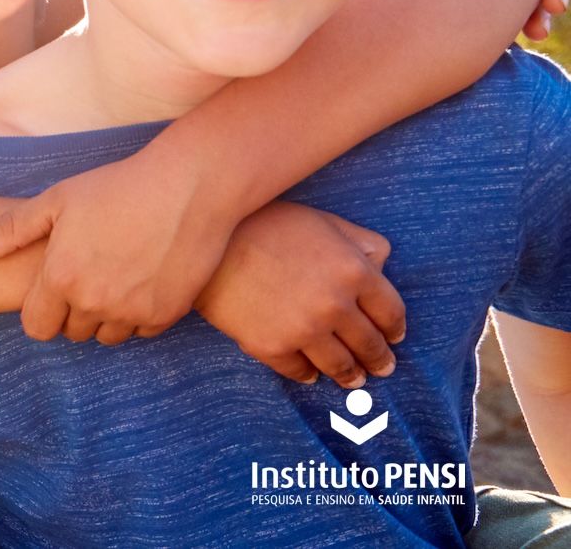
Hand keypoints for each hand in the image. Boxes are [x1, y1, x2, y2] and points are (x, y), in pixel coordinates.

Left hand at [0, 151, 227, 344]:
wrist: (188, 187)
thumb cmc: (116, 187)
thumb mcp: (56, 201)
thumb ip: (9, 231)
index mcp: (61, 278)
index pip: (37, 327)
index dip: (40, 311)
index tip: (51, 291)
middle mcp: (94, 303)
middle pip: (72, 332)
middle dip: (72, 312)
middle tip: (87, 274)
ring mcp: (132, 312)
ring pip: (107, 336)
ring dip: (105, 317)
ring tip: (114, 276)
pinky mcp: (166, 314)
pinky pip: (141, 330)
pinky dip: (139, 314)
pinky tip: (142, 279)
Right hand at [194, 202, 403, 387]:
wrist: (207, 241)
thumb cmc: (265, 224)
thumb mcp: (323, 221)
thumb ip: (360, 243)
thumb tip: (381, 266)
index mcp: (354, 271)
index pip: (390, 311)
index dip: (394, 328)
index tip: (393, 337)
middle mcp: (336, 305)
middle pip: (369, 343)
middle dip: (378, 358)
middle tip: (381, 368)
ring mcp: (304, 329)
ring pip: (339, 364)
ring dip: (349, 375)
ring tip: (352, 380)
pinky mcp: (271, 346)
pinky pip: (298, 370)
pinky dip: (307, 375)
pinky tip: (310, 374)